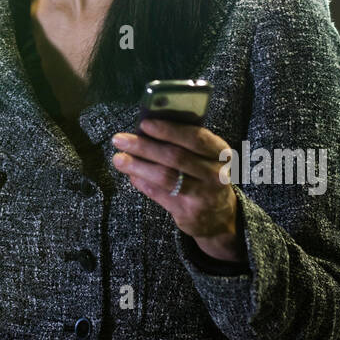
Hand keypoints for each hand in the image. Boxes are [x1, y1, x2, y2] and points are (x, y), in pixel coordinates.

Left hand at [111, 116, 245, 262]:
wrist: (219, 215)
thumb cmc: (204, 175)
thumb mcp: (204, 157)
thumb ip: (182, 143)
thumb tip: (145, 130)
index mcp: (220, 153)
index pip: (195, 137)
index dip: (168, 130)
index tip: (144, 124)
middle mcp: (215, 173)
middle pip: (175, 156)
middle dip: (144, 146)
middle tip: (120, 140)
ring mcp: (203, 195)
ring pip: (165, 177)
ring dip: (138, 166)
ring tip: (118, 159)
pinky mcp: (189, 212)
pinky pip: (160, 194)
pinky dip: (142, 183)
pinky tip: (131, 175)